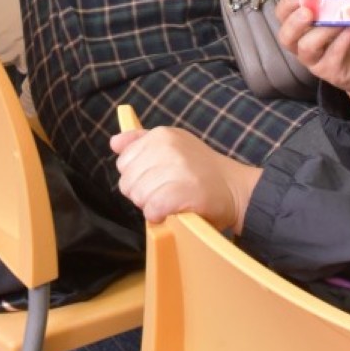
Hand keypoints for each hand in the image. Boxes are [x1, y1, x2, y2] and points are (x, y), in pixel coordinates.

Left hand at [111, 126, 261, 230]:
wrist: (235, 189)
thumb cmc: (201, 170)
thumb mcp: (173, 145)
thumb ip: (140, 141)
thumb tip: (114, 143)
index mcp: (162, 135)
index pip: (124, 162)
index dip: (136, 176)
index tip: (156, 179)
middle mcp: (167, 147)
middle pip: (127, 182)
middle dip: (141, 193)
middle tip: (165, 192)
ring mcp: (177, 168)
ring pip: (138, 196)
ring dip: (150, 206)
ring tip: (170, 202)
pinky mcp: (184, 192)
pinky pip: (152, 209)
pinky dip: (157, 216)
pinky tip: (169, 213)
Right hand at [274, 0, 349, 118]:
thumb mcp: (343, 13)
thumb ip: (335, 1)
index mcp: (300, 27)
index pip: (282, 14)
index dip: (289, 2)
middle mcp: (301, 45)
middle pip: (285, 36)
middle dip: (295, 21)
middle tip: (309, 11)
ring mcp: (314, 61)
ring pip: (307, 47)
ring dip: (322, 30)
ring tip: (340, 20)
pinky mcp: (331, 72)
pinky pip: (332, 56)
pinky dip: (342, 40)